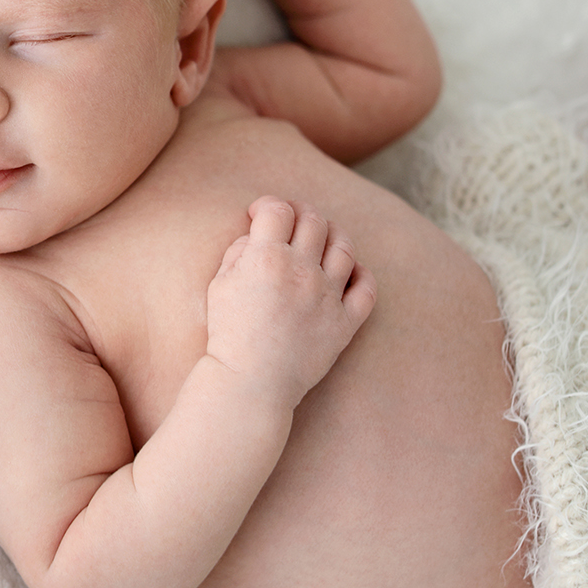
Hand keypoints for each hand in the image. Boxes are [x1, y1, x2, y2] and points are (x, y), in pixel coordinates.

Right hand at [205, 196, 375, 406]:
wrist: (252, 382)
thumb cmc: (229, 333)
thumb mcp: (219, 285)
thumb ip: (238, 252)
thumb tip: (257, 236)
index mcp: (267, 257)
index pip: (277, 210)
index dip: (267, 205)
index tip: (259, 215)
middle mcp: (302, 270)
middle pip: (314, 221)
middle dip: (300, 212)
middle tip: (291, 219)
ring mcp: (328, 295)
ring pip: (344, 247)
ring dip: (333, 235)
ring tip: (322, 238)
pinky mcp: (345, 322)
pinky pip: (367, 288)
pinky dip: (362, 273)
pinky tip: (349, 271)